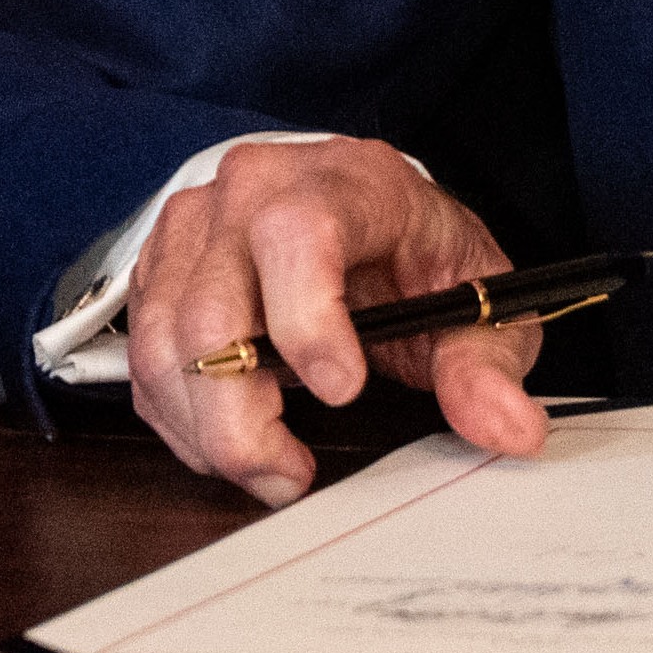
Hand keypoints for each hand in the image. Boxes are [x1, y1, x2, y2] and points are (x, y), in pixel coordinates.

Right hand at [120, 139, 555, 506]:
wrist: (373, 220)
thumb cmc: (420, 253)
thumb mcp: (480, 301)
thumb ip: (489, 365)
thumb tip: (509, 427)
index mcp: (346, 180)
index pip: (298, 232)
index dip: (308, 319)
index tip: (343, 392)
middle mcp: (256, 188)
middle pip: (212, 309)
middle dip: (243, 417)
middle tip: (293, 472)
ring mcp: (198, 223)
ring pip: (163, 343)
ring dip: (208, 430)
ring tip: (272, 466)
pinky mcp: (161, 266)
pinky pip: (143, 359)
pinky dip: (181, 419)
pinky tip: (233, 437)